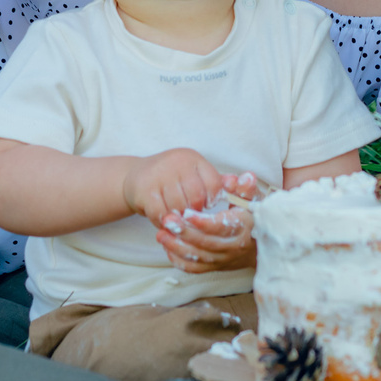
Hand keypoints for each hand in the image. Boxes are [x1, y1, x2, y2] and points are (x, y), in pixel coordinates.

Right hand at [122, 151, 239, 225]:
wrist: (135, 177)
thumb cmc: (172, 179)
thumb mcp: (193, 175)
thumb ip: (216, 182)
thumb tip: (245, 181)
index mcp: (193, 158)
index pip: (213, 185)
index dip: (211, 201)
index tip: (203, 206)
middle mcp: (177, 161)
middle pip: (196, 199)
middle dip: (194, 213)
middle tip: (189, 216)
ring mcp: (159, 174)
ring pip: (179, 208)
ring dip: (178, 219)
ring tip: (175, 218)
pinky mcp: (144, 189)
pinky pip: (161, 213)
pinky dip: (163, 222)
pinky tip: (163, 219)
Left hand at [154, 182, 258, 272]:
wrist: (259, 244)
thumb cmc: (252, 216)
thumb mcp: (253, 200)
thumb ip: (246, 188)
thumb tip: (245, 177)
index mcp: (243, 228)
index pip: (221, 227)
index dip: (203, 221)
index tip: (186, 212)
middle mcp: (233, 246)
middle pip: (206, 243)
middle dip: (184, 233)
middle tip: (167, 220)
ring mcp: (223, 259)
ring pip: (198, 258)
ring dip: (177, 247)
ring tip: (161, 234)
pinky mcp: (215, 267)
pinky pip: (195, 269)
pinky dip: (180, 261)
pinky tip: (167, 248)